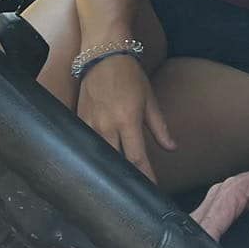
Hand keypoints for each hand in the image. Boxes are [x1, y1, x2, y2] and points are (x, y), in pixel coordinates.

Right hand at [75, 52, 175, 181]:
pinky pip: (83, 145)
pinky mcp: (76, 120)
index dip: (145, 176)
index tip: (152, 190)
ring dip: (106, 170)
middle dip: (124, 178)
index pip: (136, 158)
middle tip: (133, 193)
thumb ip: (159, 127)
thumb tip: (172, 148)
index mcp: (128, 120)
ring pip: (96, 156)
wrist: (103, 54)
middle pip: (114, 162)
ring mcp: (88, 124)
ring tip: (114, 185)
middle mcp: (106, 125)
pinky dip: (90, 156)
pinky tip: (94, 166)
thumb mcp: (150, 99)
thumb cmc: (130, 76)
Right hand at [192, 147, 248, 240]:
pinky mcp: (222, 204)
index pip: (214, 217)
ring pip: (198, 220)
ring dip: (197, 236)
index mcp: (238, 188)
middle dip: (197, 240)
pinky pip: (205, 220)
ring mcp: (220, 196)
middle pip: (199, 219)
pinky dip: (202, 233)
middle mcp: (224, 190)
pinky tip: (205, 245)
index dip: (208, 237)